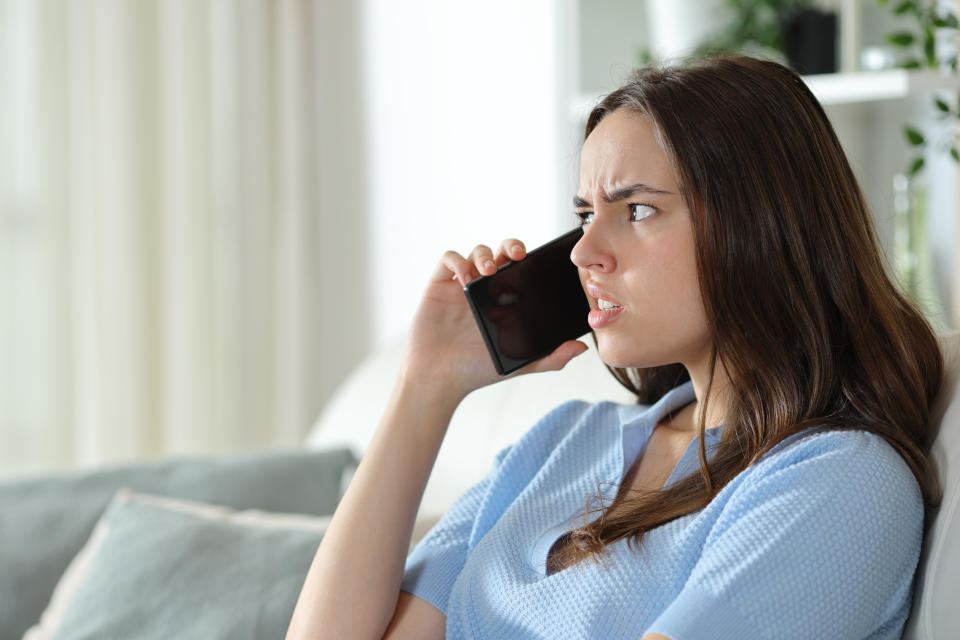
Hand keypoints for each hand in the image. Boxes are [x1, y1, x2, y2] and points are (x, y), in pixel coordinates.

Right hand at [398, 238, 588, 400]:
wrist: (440, 378)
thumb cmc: (477, 370)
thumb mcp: (520, 364)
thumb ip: (551, 358)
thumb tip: (581, 347)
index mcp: (506, 300)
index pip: (522, 268)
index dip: (530, 258)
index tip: (540, 261)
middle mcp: (486, 288)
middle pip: (502, 253)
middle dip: (511, 246)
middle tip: (518, 255)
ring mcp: (462, 285)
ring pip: (477, 252)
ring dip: (485, 255)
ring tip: (488, 272)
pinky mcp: (439, 285)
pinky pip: (449, 259)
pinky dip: (458, 261)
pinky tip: (466, 277)